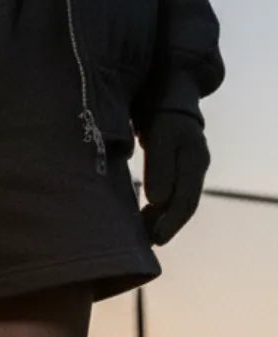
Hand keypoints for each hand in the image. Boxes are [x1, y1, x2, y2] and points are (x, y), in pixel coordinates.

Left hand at [137, 110, 210, 245]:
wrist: (167, 92)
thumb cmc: (161, 113)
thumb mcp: (159, 137)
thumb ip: (159, 168)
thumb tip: (158, 200)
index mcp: (194, 162)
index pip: (186, 201)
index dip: (171, 224)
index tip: (156, 240)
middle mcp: (195, 168)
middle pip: (183, 206)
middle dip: (165, 227)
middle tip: (146, 244)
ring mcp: (187, 168)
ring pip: (176, 202)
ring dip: (160, 220)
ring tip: (141, 235)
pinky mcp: (175, 167)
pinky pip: (169, 194)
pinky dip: (156, 208)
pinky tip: (143, 217)